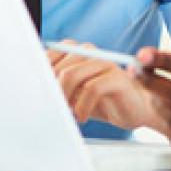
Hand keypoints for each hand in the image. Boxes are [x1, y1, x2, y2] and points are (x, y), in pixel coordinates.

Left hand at [48, 40, 162, 131]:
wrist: (135, 109)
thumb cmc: (102, 101)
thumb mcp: (75, 94)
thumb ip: (57, 86)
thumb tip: (34, 90)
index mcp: (78, 53)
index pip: (50, 55)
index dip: (43, 76)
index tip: (42, 95)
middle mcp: (91, 54)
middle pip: (58, 67)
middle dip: (54, 92)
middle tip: (58, 109)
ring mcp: (105, 64)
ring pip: (71, 75)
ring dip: (65, 99)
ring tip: (70, 114)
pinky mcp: (118, 78)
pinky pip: (92, 89)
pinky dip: (82, 107)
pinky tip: (83, 117)